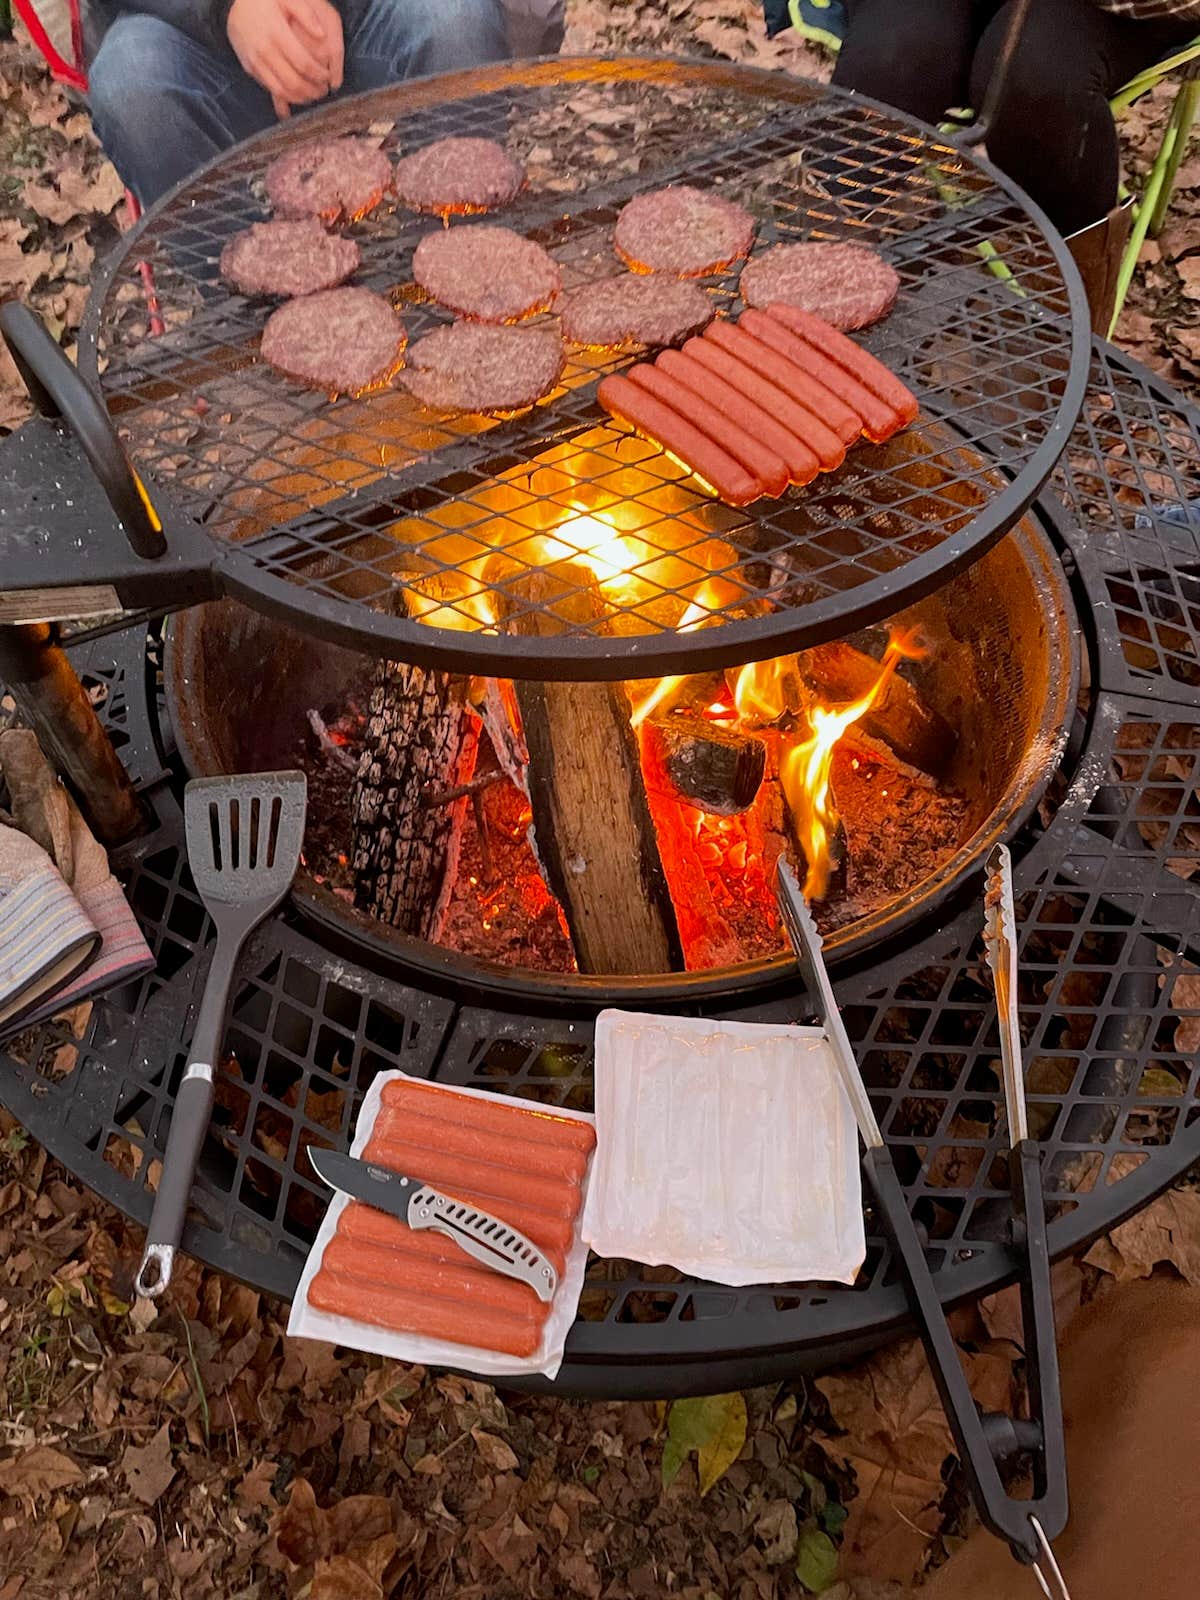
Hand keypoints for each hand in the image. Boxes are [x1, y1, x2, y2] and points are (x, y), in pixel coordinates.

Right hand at [227, 0, 343, 118]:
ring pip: (281, 91)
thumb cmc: (265, 0)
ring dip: (300, 98)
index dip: (320, 75)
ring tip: (313, 96)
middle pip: (293, 82)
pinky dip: (286, 96)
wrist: (234, 3)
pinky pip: (269, 89)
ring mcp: (255, 61)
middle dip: (312, 91)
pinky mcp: (249, 68)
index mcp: (277, 33)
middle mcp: (264, 51)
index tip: (328, 77)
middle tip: (323, 91)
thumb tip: (323, 35)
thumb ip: (306, 15)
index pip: (304, 63)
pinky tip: (297, 94)